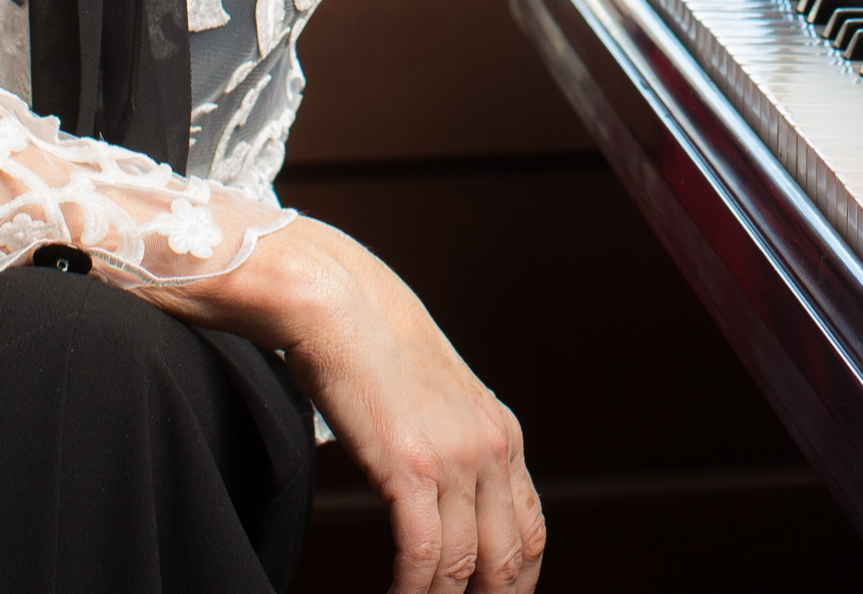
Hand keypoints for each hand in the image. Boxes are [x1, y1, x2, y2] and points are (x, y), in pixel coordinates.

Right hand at [135, 218, 545, 592]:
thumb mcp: (431, 393)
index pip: (530, 532)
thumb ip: (446, 438)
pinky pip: (426, 559)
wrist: (332, 298)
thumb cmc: (368, 338)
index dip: (514, 583)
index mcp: (501, 431)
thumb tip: (434, 486)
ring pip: (467, 570)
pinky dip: (412, 593)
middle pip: (511, 561)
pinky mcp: (412, 468)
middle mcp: (492, 447)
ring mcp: (456, 458)